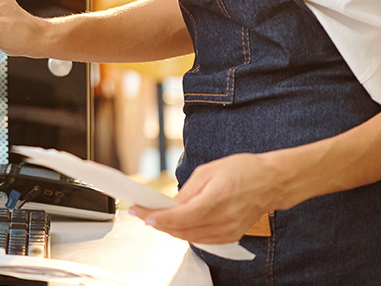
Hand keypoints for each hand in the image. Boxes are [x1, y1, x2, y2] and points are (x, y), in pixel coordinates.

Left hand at [129, 152, 279, 243]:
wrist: (271, 182)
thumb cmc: (242, 170)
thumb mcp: (207, 172)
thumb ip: (187, 192)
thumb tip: (170, 206)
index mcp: (216, 199)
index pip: (180, 216)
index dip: (157, 218)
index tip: (140, 213)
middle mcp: (223, 219)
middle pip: (182, 230)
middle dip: (159, 223)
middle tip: (142, 214)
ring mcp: (229, 231)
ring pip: (191, 238)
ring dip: (170, 230)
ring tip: (155, 219)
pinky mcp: (232, 236)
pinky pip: (203, 240)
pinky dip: (187, 233)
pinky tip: (176, 225)